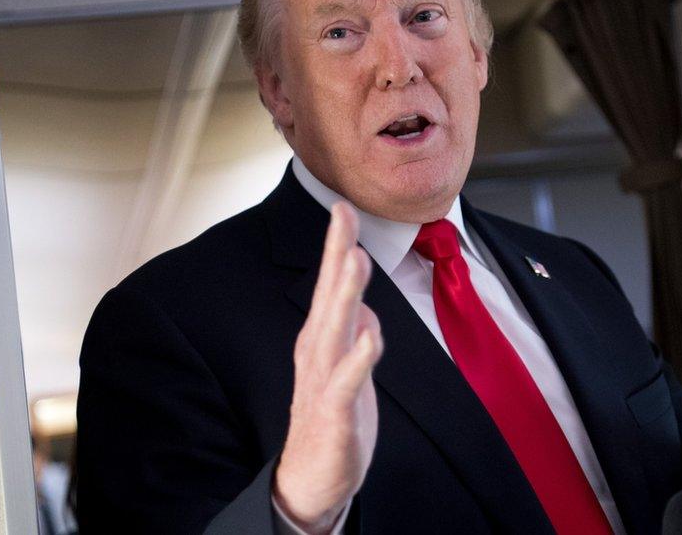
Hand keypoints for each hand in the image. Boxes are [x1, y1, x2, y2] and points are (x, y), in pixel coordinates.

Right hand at [274, 203, 383, 531]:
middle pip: (329, 294)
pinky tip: (370, 339)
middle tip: (342, 211)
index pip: (330, 283)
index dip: (337, 244)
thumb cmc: (331, 415)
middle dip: (336, 251)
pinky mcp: (335, 412)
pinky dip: (358, 359)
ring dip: (346, 293)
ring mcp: (324, 379)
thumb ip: (356, 333)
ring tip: (355, 258)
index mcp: (321, 337)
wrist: (311, 478)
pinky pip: (347, 382)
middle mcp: (318, 350)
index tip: (342, 204)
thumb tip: (368, 311)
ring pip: (335, 329)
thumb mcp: (345, 366)